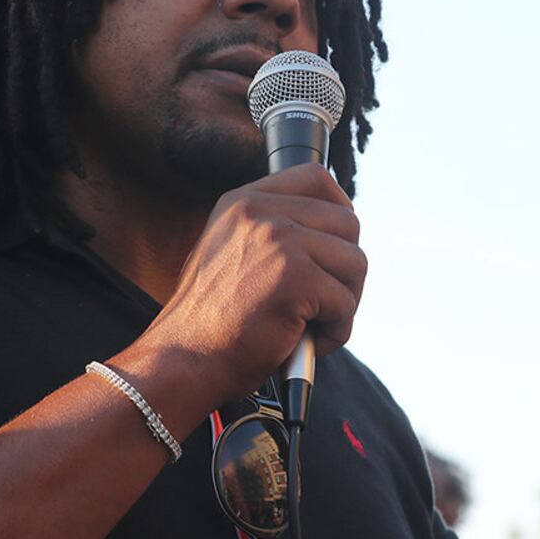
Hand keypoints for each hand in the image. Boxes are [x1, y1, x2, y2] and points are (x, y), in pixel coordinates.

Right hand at [144, 163, 365, 403]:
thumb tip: (329, 231)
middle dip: (345, 268)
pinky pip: (346, 303)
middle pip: (347, 223)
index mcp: (242, 203)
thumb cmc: (209, 321)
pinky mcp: (296, 279)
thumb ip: (270, 233)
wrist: (184, 360)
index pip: (314, 177)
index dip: (339, 207)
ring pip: (355, 263)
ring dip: (344, 302)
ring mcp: (279, 242)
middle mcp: (260, 213)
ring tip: (312, 324)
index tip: (337, 240)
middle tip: (323, 301)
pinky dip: (336, 331)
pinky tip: (306, 342)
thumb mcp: (229, 253)